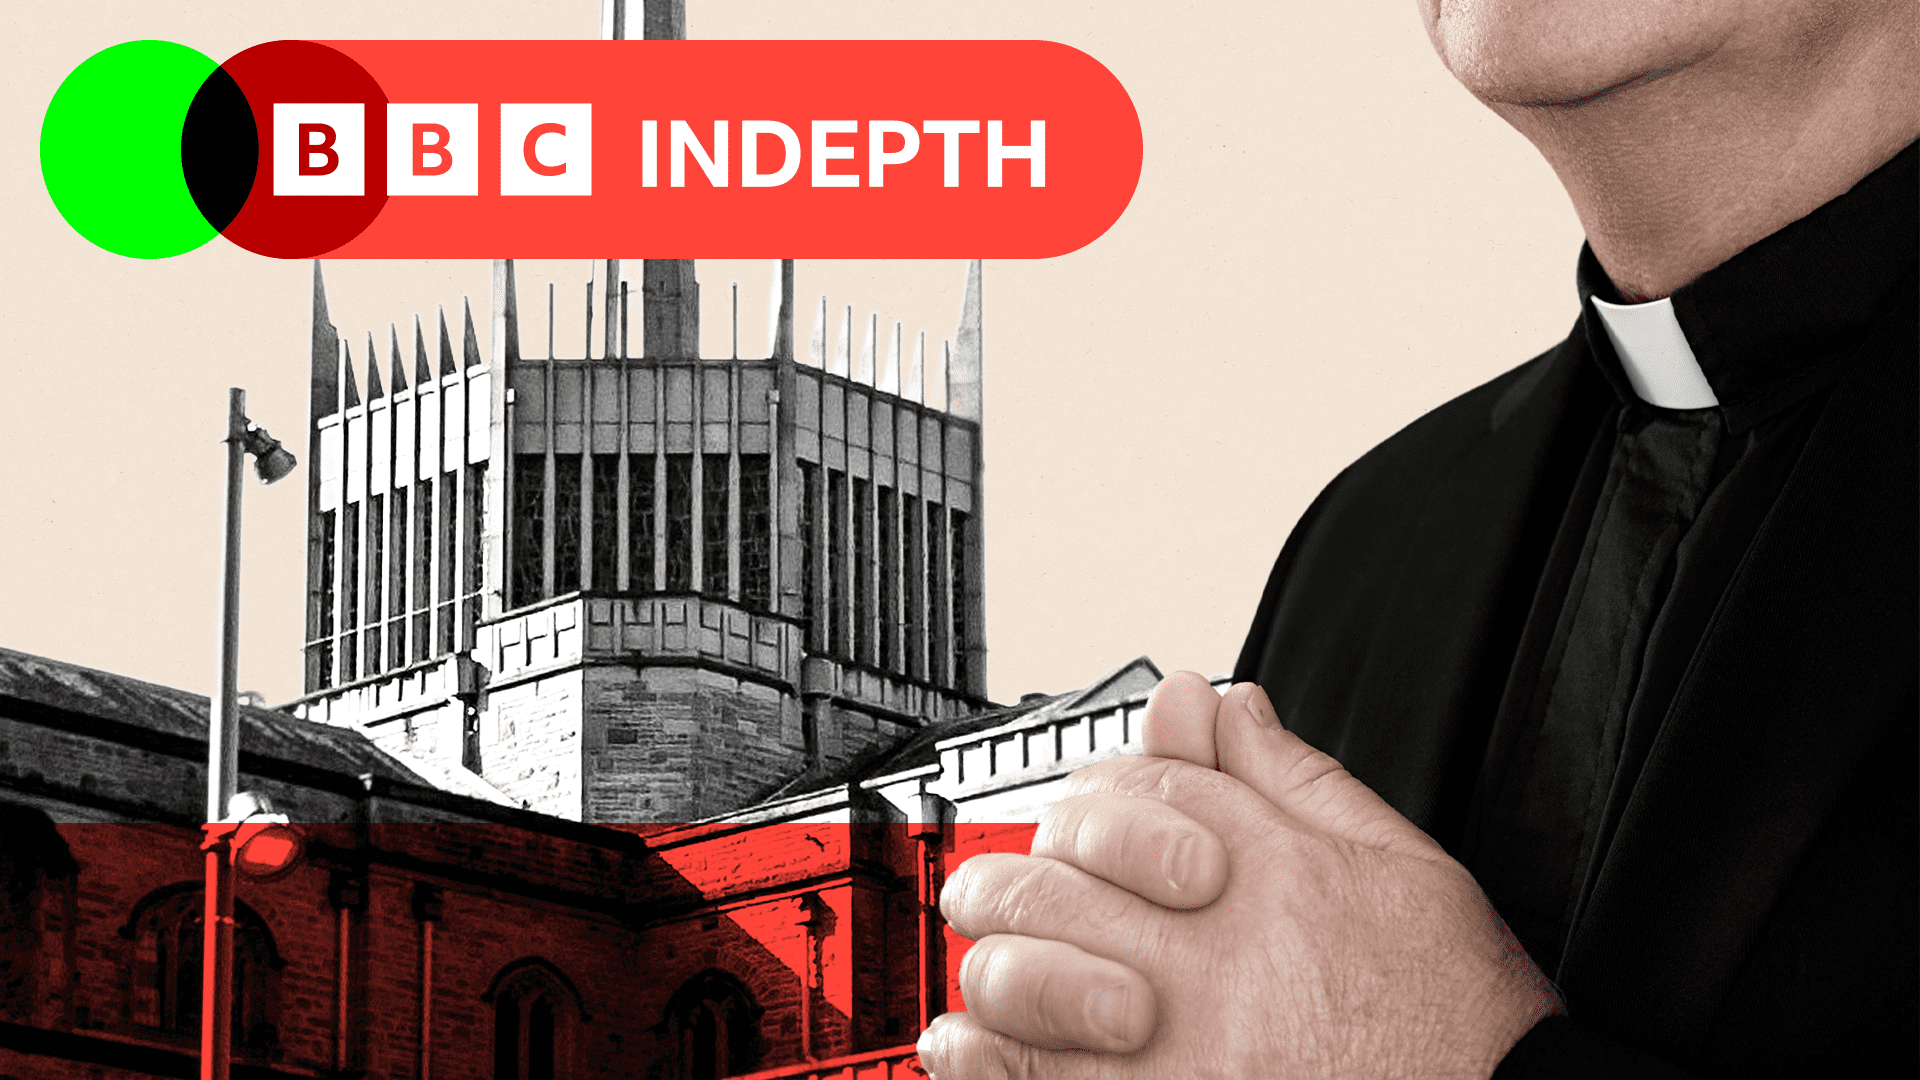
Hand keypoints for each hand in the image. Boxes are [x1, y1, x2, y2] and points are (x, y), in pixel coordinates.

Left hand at [919, 673, 1562, 1078]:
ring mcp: (1178, 1046)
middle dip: (1022, 874)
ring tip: (995, 966)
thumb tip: (1225, 705)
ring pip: (1024, 977)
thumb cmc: (1457, 1018)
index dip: (1101, 794)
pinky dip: (983, 1060)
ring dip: (997, 963)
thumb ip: (1298, 779)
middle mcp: (1210, 951)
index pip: (1135, 789)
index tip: (1089, 817)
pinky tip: (966, 1043)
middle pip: (1055, 876)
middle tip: (1012, 890)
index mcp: (1266, 870)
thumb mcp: (1401, 865)